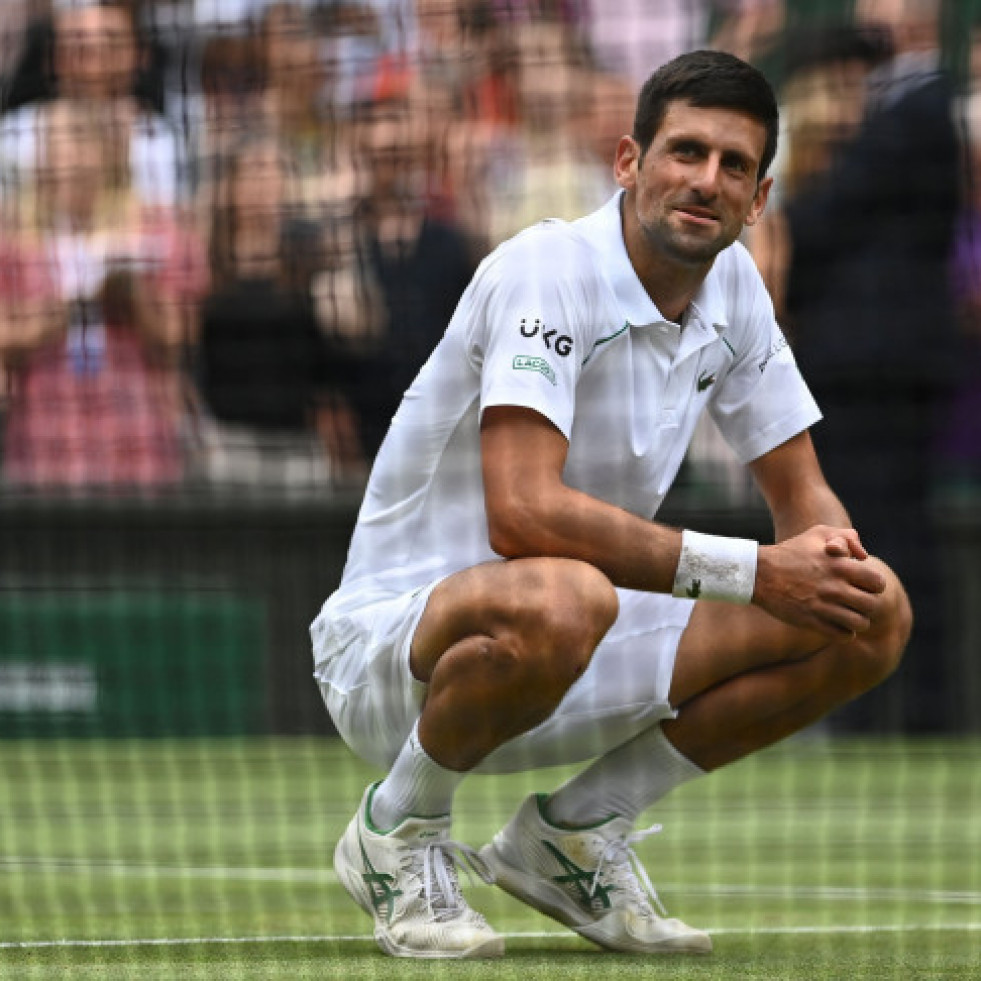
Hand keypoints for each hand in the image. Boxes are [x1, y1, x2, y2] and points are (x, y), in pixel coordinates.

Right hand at [753, 525, 885, 637]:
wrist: (758, 574)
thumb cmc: (790, 552)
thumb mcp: (817, 534)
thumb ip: (846, 536)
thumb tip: (864, 556)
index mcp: (840, 565)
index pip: (878, 583)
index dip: (874, 585)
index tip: (864, 586)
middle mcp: (835, 587)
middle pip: (872, 605)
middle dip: (867, 604)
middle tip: (857, 602)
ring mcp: (823, 606)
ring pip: (860, 623)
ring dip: (857, 620)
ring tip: (848, 615)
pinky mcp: (812, 622)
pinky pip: (843, 635)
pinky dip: (844, 633)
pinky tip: (836, 624)